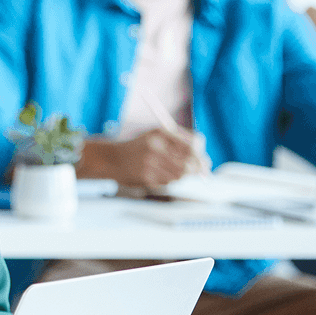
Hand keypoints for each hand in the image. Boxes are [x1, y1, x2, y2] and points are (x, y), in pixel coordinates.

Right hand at [78, 128, 196, 187]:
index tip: (203, 158)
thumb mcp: (156, 135)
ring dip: (182, 175)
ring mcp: (151, 164)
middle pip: (190, 162)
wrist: (112, 159)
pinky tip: (161, 174)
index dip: (200, 152)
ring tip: (173, 170)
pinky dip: (170, 180)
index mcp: (161, 133)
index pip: (193, 144)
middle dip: (198, 167)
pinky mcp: (147, 178)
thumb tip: (202, 155)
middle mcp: (156, 147)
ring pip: (181, 174)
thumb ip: (179, 140)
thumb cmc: (139, 146)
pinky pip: (169, 182)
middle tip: (202, 170)